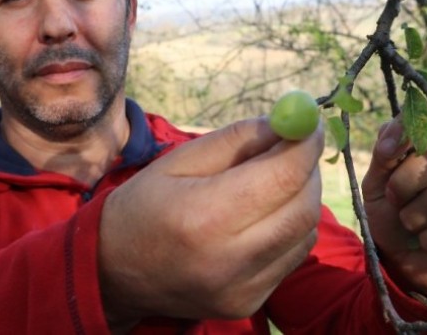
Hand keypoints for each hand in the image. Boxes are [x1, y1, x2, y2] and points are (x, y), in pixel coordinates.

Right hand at [98, 117, 323, 329]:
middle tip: (297, 148)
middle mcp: (228, 260)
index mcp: (204, 216)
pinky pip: (291, 257)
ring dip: (301, 198)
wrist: (116, 271)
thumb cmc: (145, 204)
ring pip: (304, 233)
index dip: (304, 145)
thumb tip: (289, 122)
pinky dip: (291, 228)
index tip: (310, 123)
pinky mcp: (248, 304)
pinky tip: (265, 215)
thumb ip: (237, 138)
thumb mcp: (180, 160)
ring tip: (274, 180)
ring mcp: (241, 289)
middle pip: (303, 208)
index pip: (282, 176)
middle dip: (308, 170)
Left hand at [361, 107, 426, 304]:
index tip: (386, 152)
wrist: (401, 259)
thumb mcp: (377, 181)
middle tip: (394, 199)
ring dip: (412, 216)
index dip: (409, 128)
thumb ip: (384, 153)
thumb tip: (394, 135)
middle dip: (403, 182)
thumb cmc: (391, 213)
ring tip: (412, 224)